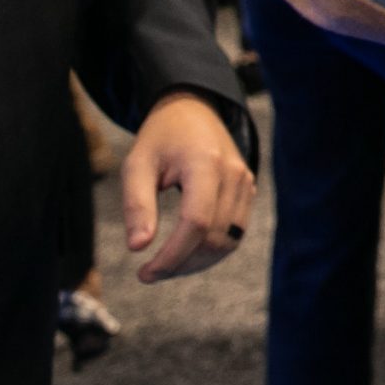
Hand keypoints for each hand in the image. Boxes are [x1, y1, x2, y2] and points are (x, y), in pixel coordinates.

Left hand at [122, 91, 254, 284]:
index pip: (196, 223)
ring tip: (165, 266)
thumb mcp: (136, 165)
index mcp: (204, 163)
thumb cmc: (160, 138)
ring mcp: (245, 182)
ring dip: (196, 263)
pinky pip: (234, 233)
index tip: (145, 273)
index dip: (172, 256)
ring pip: (228, 241)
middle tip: (148, 274)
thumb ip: (137, 205)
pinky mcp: (248, 190)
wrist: (193, 111)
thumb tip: (138, 248)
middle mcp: (233, 174)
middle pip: (214, 238)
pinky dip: (210, 251)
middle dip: (180, 264)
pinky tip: (185, 253)